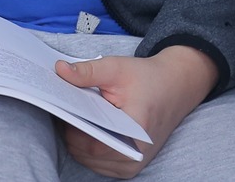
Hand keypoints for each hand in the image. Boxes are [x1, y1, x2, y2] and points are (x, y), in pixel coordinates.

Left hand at [54, 45, 216, 177]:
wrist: (175, 88)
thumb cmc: (148, 78)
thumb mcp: (117, 67)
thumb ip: (88, 71)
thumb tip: (60, 71)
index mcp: (135, 132)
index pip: (93, 145)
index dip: (72, 129)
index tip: (61, 108)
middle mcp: (135, 155)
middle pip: (87, 155)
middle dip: (72, 132)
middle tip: (66, 108)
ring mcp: (132, 164)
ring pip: (89, 162)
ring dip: (78, 141)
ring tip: (77, 116)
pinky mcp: (129, 166)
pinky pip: (98, 164)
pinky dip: (88, 147)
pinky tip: (87, 127)